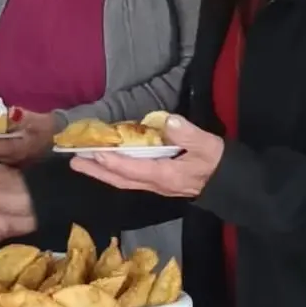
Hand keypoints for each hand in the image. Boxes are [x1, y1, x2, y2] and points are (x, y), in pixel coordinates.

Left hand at [70, 115, 221, 197]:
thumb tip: (168, 121)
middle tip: (74, 162)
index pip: (132, 169)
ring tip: (83, 163)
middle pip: (120, 179)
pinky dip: (116, 172)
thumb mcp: (209, 145)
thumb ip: (189, 134)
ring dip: (102, 172)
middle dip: (97, 171)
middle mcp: (157, 183)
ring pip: (124, 181)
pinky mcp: (160, 182)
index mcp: (166, 175)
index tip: (93, 152)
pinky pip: (131, 178)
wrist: (231, 185)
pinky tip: (108, 165)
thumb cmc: (219, 164)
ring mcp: (158, 185)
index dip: (112, 161)